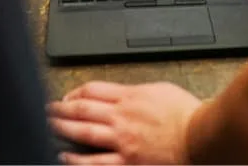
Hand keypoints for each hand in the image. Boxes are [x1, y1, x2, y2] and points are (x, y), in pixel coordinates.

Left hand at [47, 80, 202, 164]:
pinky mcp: (127, 162)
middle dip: (62, 109)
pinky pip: (96, 162)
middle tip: (48, 110)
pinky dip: (77, 159)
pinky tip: (65, 156)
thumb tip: (123, 93)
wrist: (200, 136)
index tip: (67, 97)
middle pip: (84, 109)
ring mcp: (123, 140)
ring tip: (49, 127)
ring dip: (63, 129)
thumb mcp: (160, 90)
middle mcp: (122, 117)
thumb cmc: (186, 114)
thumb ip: (137, 92)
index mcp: (130, 96)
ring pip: (84, 133)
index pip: (94, 90)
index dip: (76, 93)